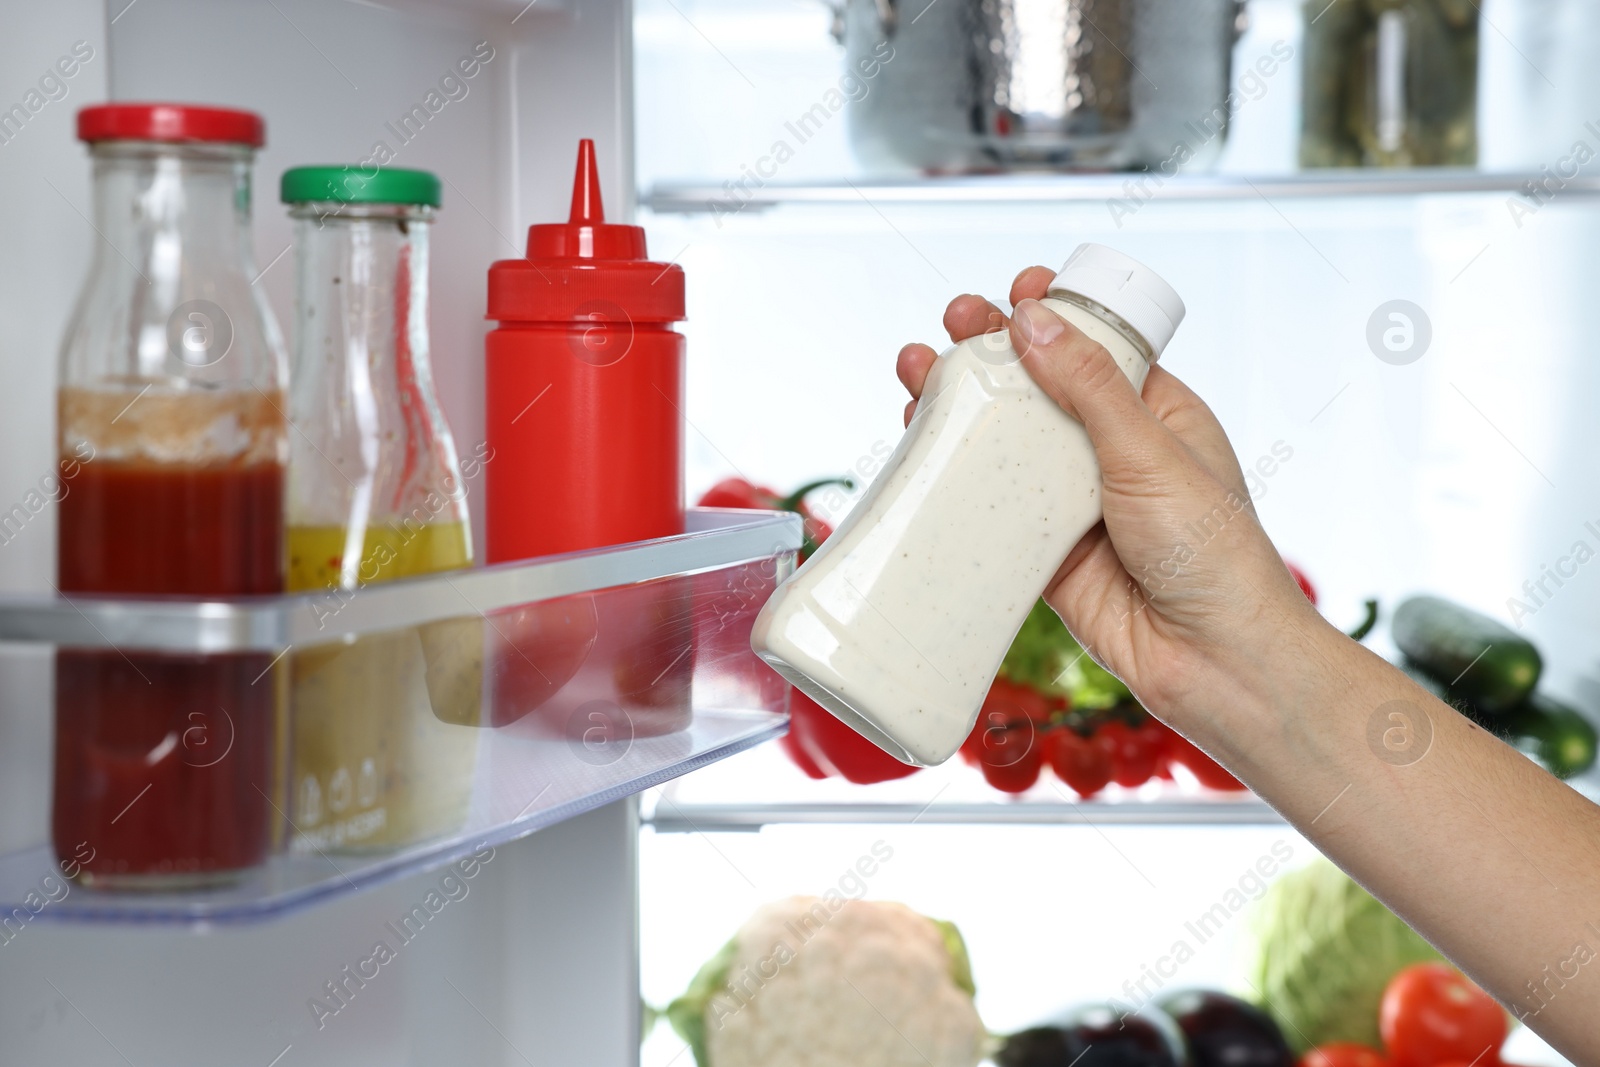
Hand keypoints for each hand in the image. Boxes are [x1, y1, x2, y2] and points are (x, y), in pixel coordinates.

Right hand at [896, 267, 1323, 732]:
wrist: (1213, 661)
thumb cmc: (1213, 553)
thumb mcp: (1151, 453)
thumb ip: (1088, 388)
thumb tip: (1031, 319)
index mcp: (1155, 413)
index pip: (1094, 346)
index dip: (1052, 313)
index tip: (1017, 288)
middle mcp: (1110, 451)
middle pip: (1035, 385)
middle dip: (989, 347)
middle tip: (952, 319)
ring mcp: (1071, 501)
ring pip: (1003, 441)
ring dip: (958, 402)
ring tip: (917, 366)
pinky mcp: (1040, 550)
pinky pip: (987, 504)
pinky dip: (950, 474)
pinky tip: (917, 441)